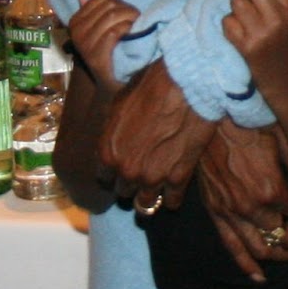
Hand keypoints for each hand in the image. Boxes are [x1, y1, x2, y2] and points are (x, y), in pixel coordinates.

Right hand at [69, 0, 138, 89]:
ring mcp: (84, 44)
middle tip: (136, 19)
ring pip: (112, 17)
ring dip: (130, 19)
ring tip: (136, 26)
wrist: (109, 83)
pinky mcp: (95, 56)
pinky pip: (114, 32)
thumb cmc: (107, 52)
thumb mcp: (96, 28)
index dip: (120, 2)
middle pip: (109, 6)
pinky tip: (131, 35)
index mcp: (75, 21)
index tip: (127, 13)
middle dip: (128, 10)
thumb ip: (89, 6)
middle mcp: (76, 31)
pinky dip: (126, 30)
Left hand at [98, 56, 214, 210]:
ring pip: (145, 204)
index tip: (121, 168)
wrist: (184, 85)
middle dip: (130, 183)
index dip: (113, 173)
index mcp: (108, 152)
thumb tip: (113, 135)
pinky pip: (171, 202)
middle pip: (123, 191)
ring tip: (155, 190)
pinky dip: (171, 199)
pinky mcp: (178, 178)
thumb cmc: (150, 87)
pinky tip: (173, 193)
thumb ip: (112, 130)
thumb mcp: (118, 104)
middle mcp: (126, 170)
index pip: (103, 179)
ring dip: (148, 196)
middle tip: (140, 174)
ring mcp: (152, 177)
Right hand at [198, 121, 287, 281]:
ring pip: (261, 250)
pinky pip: (231, 247)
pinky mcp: (215, 211)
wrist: (213, 111)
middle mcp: (251, 207)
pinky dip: (246, 265)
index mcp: (271, 189)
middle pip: (287, 238)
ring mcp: (230, 212)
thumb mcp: (286, 142)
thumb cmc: (251, 120)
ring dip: (284, 256)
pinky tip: (259, 276)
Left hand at [221, 0, 287, 104]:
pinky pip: (227, 21)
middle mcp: (277, 21)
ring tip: (247, 16)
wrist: (285, 81)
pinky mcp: (244, 46)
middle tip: (255, 3)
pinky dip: (230, 25)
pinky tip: (240, 31)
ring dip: (239, 7)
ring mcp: (259, 34)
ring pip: (236, 0)